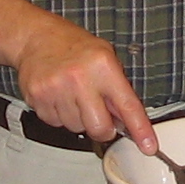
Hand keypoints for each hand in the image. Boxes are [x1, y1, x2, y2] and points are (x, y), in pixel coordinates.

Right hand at [13, 18, 158, 153]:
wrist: (36, 37)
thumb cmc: (73, 47)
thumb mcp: (106, 57)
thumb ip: (118, 89)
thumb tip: (127, 122)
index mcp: (103, 66)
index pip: (127, 105)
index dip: (140, 129)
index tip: (148, 146)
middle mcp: (80, 78)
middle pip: (99, 128)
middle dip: (102, 128)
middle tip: (98, 114)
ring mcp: (57, 89)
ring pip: (76, 128)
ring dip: (78, 118)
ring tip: (73, 94)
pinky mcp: (38, 98)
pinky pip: (55, 123)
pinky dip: (59, 115)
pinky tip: (59, 96)